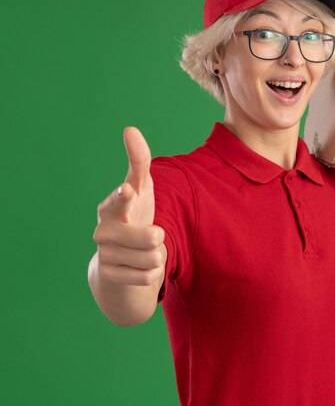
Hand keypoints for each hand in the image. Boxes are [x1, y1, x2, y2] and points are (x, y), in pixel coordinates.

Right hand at [93, 127, 165, 285]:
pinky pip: (148, 277)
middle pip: (151, 237)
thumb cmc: (134, 212)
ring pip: (153, 259)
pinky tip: (138, 266)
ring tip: (144, 251)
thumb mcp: (141, 187)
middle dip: (160, 238)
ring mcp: (104, 254)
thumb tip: (129, 128)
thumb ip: (138, 161)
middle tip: (153, 235)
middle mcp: (103, 230)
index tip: (128, 191)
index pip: (121, 200)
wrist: (120, 254)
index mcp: (112, 206)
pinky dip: (151, 274)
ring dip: (157, 257)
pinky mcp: (109, 276)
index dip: (125, 197)